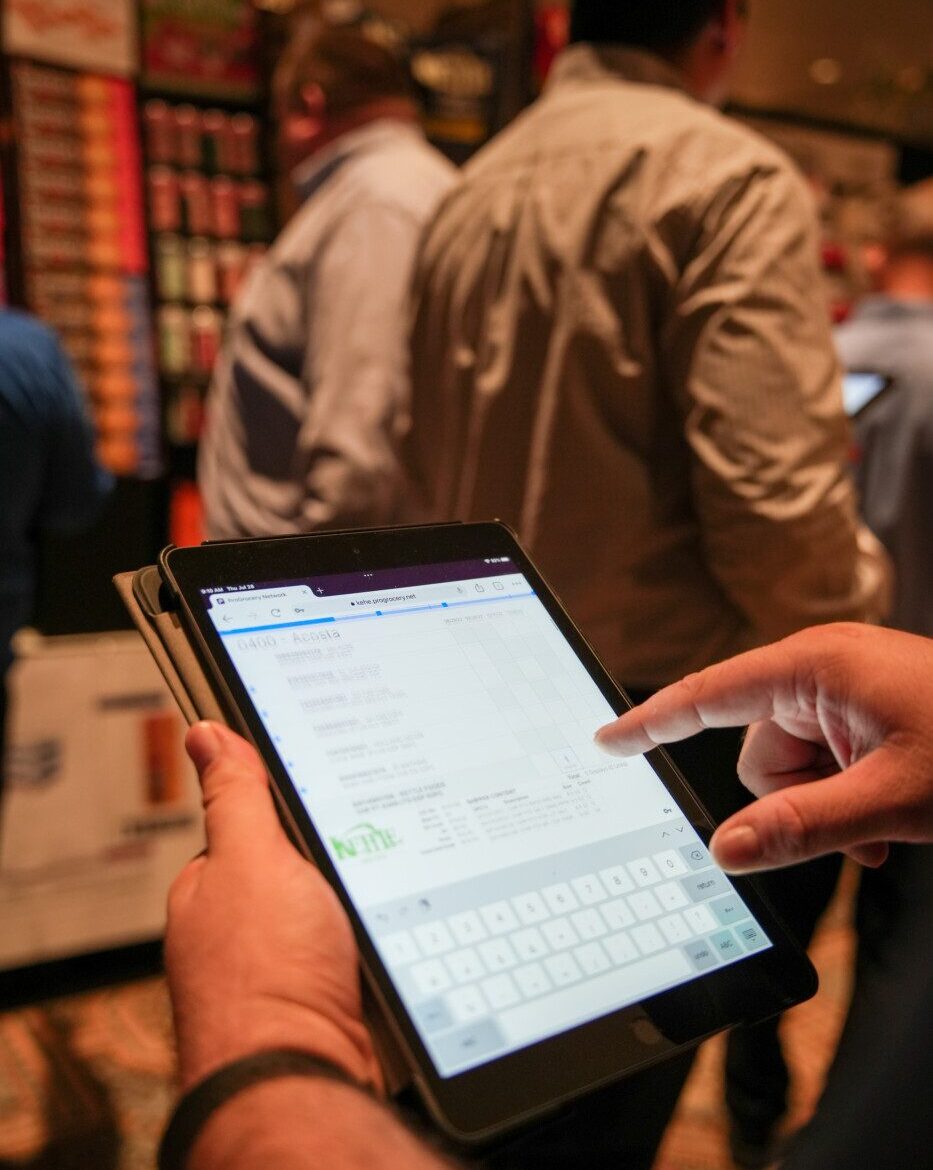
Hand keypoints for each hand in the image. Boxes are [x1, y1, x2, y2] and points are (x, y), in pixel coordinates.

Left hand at [165, 722, 382, 1091]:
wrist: (303, 1079)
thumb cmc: (263, 978)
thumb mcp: (251, 858)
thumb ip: (234, 797)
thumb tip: (205, 732)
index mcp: (213, 888)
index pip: (256, 822)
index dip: (293, 804)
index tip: (333, 784)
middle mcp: (241, 930)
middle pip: (302, 864)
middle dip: (337, 856)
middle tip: (369, 845)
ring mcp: (283, 967)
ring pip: (336, 907)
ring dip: (362, 902)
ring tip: (388, 889)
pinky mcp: (324, 999)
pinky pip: (359, 948)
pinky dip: (376, 942)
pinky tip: (392, 936)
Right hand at [595, 624, 932, 872]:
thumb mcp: (893, 798)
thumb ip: (804, 826)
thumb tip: (725, 851)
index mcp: (814, 666)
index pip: (707, 696)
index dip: (651, 722)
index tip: (605, 739)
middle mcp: (822, 669)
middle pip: (756, 749)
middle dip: (792, 798)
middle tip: (851, 826)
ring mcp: (847, 689)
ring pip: (793, 766)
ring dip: (824, 805)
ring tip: (882, 826)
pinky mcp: (868, 709)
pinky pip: (826, 762)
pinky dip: (844, 798)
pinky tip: (885, 824)